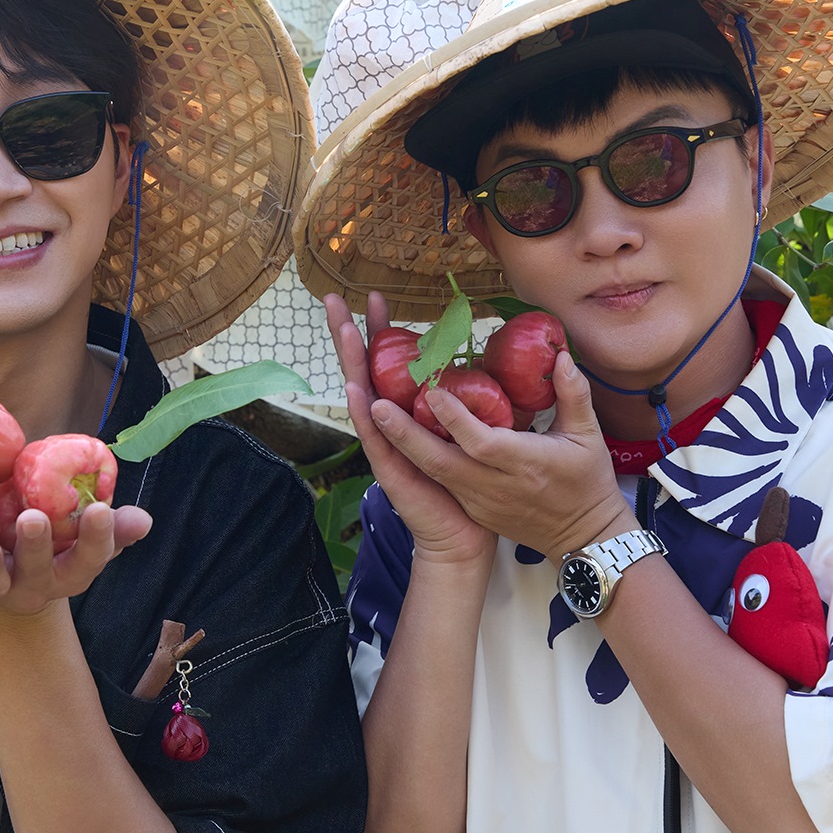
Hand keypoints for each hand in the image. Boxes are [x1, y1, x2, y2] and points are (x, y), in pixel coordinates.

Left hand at [0, 500, 153, 621]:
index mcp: (70, 572)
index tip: (99, 509)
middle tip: (33, 518)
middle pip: (41, 572)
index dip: (96, 538)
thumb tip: (142, 520)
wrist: (1, 561)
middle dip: (37, 548)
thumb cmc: (49, 537)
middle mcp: (37, 586)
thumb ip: (108, 524)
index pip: (91, 558)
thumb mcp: (78, 529)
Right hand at [324, 293, 491, 566]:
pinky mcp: (389, 468)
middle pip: (365, 369)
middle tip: (335, 298)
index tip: (377, 297)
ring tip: (341, 330)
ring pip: (362, 395)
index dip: (382, 331)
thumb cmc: (473, 483)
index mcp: (410, 412)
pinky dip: (362, 411)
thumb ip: (479, 400)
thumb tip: (496, 367)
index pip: (390, 363)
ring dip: (350, 362)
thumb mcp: (478, 432)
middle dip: (352, 333)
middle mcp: (391, 423)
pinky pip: (373, 436)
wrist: (463, 536)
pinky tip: (354, 387)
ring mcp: (385, 445)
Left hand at [361, 345, 632, 560]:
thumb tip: (561, 356)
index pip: (482, 442)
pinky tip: (398, 435)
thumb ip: (573, 394)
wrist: (584, 538)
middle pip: (442, 461)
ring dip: (403, 445)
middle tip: (377, 405)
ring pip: (435, 472)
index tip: (432, 392)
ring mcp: (481, 501)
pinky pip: (443, 481)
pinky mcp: (475, 509)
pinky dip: (419, 460)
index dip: (456, 420)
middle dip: (406, 434)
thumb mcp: (589, 437)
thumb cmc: (588, 482)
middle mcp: (496, 486)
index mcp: (525, 464)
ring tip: (376, 413)